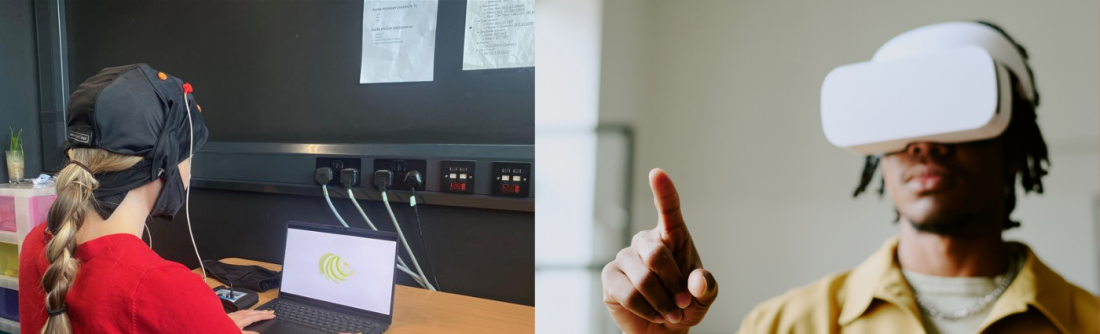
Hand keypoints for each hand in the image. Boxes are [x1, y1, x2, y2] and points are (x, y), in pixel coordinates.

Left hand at [228, 309, 274, 333]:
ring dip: (258, 311)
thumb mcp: (238, 333)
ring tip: (263, 311)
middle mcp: (242, 314)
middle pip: (256, 312)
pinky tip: (249, 311)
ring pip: (251, 310)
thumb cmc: (225, 329)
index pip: (258, 316)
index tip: (273, 315)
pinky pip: (245, 310)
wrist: (213, 325)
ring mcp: (237, 313)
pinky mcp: (233, 314)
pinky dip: (250, 310)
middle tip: (272, 311)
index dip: (266, 316)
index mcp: (244, 319)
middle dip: (264, 312)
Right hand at [602, 168, 718, 333]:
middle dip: (673, 284)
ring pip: (642, 278)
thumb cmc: (685, 304)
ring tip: (670, 313)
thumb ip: (707, 287)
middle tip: (683, 304)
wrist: (663, 328)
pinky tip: (653, 314)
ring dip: (661, 302)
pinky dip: (646, 309)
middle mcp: (646, 241)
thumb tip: (697, 281)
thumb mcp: (704, 297)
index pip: (668, 209)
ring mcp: (625, 257)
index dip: (663, 191)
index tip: (657, 174)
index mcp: (672, 236)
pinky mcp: (610, 276)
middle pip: (656, 254)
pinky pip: (628, 294)